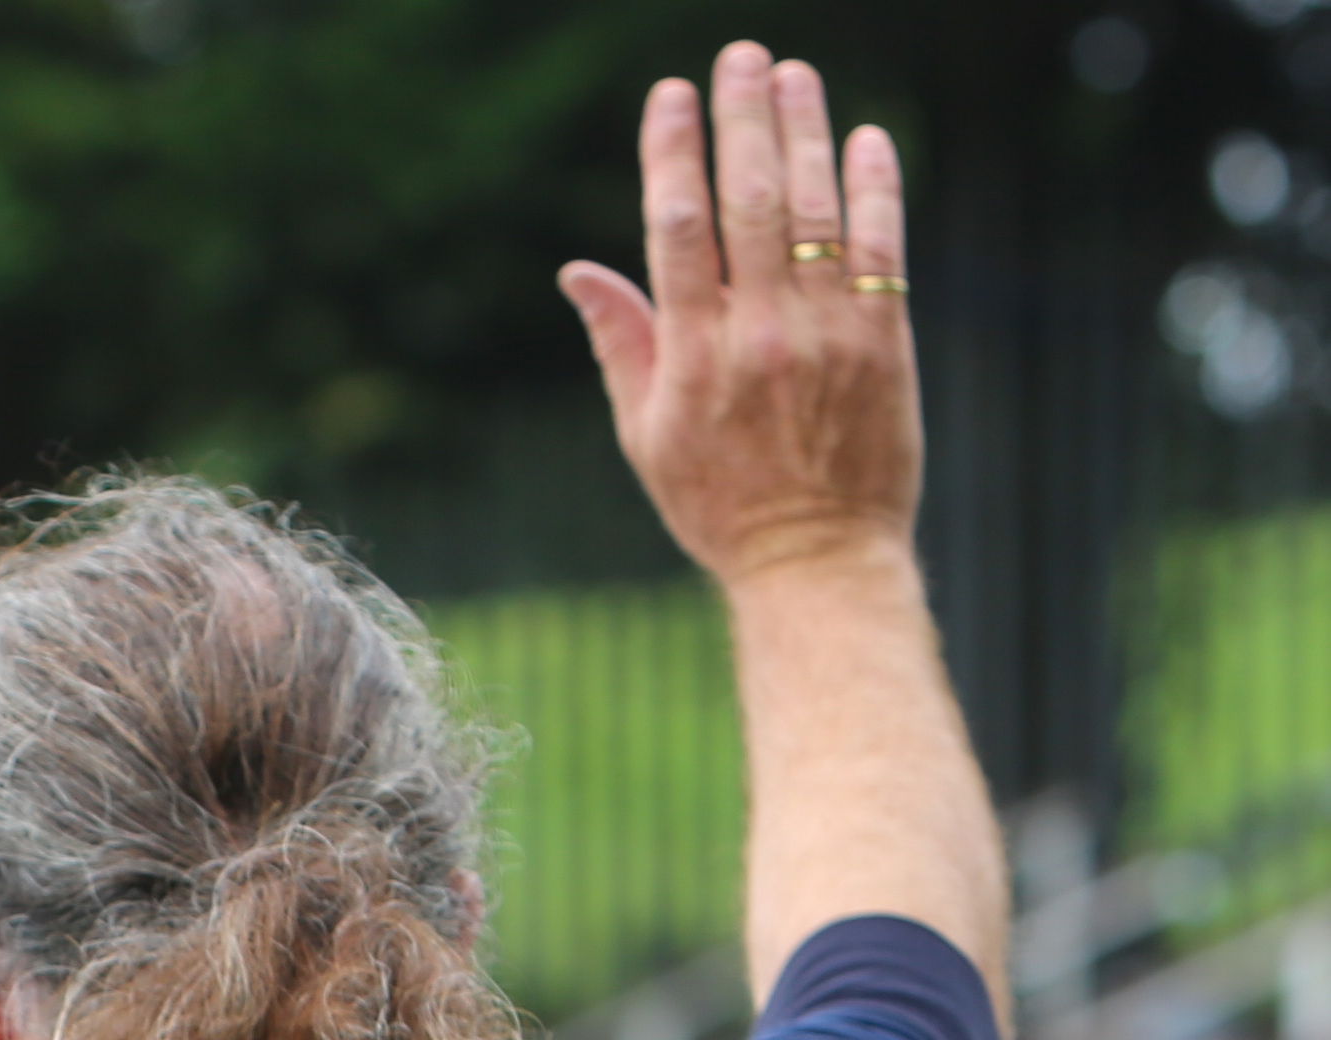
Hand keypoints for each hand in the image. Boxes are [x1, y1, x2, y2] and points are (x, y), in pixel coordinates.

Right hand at [559, 45, 919, 590]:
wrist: (814, 560)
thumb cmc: (719, 504)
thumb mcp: (647, 436)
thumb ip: (623, 343)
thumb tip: (579, 271)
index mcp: (693, 358)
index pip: (677, 229)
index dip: (675, 152)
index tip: (673, 95)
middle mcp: (759, 336)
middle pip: (748, 201)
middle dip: (742, 119)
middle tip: (739, 57)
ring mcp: (826, 334)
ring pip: (813, 210)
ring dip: (804, 132)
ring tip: (793, 75)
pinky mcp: (883, 339)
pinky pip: (878, 244)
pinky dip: (873, 185)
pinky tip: (863, 139)